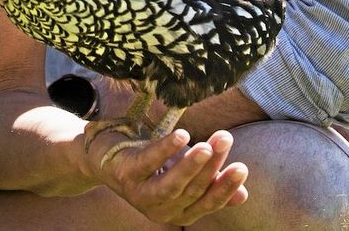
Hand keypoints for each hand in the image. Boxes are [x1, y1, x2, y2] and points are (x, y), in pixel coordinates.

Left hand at [86, 127, 247, 226]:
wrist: (105, 157)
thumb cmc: (151, 167)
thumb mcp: (182, 176)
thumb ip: (209, 185)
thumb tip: (243, 194)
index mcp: (178, 212)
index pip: (208, 203)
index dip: (226, 188)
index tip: (242, 167)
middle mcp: (161, 210)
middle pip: (193, 189)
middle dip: (212, 165)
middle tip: (226, 138)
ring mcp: (141, 195)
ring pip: (172, 184)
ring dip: (192, 165)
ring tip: (207, 146)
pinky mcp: (126, 175)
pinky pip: (149, 163)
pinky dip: (166, 150)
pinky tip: (182, 136)